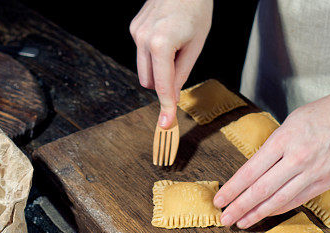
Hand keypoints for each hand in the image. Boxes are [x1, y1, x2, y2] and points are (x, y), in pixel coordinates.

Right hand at [130, 0, 212, 127]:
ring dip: (158, 69)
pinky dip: (154, 54)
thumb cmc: (196, 9)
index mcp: (161, 44)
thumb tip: (171, 96)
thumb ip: (181, 73)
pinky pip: (142, 53)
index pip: (161, 85)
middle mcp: (143, 38)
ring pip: (143, 69)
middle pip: (148, 81)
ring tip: (175, 47)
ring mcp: (136, 32)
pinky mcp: (134, 28)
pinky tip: (166, 36)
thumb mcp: (196, 44)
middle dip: (163, 82)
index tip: (165, 124)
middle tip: (181, 65)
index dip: (165, 106)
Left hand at [214, 89, 329, 227]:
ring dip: (257, 213)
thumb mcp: (290, 123)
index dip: (232, 189)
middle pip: (261, 190)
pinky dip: (279, 209)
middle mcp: (297, 158)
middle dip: (239, 207)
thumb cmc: (322, 114)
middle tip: (224, 219)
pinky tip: (266, 214)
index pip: (250, 171)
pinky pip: (297, 200)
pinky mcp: (326, 181)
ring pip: (279, 200)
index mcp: (283, 139)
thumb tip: (253, 172)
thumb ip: (273, 148)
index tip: (219, 200)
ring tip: (241, 222)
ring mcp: (313, 172)